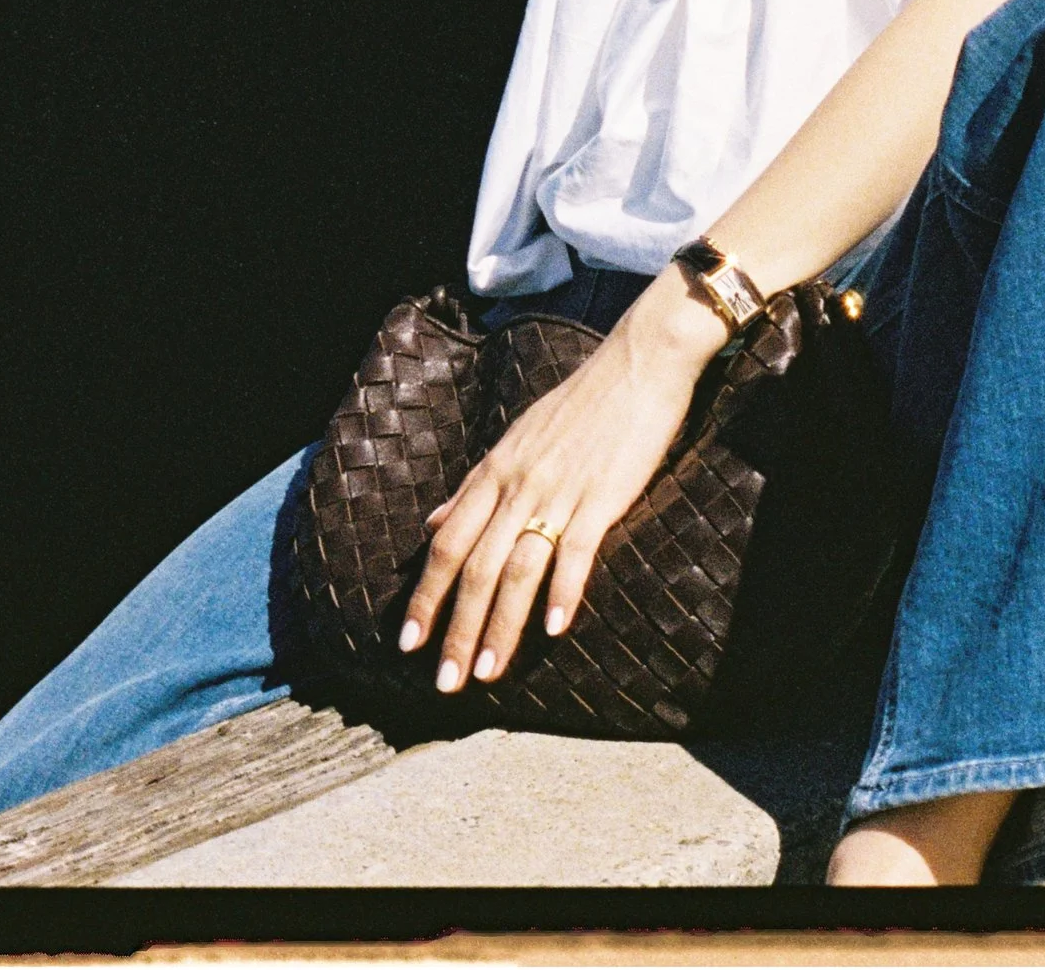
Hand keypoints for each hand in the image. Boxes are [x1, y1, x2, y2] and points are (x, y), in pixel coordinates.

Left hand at [399, 271, 719, 694]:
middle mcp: (517, 485)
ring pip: (516, 570)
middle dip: (455, 629)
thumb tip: (432, 522)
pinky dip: (562, 594)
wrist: (637, 361)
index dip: (425, 596)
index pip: (447, 544)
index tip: (407, 642)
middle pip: (476, 568)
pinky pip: (576, 552)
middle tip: (444, 683)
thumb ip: (474, 486)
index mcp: (494, 471)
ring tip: (487, 673)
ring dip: (499, 627)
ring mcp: (558, 492)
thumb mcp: (515, 438)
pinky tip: (553, 631)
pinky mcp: (601, 496)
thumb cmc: (579, 403)